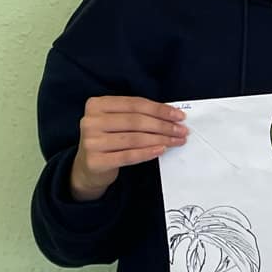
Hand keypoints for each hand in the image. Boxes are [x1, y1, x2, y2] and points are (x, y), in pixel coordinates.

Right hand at [69, 96, 186, 200]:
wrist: (89, 168)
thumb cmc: (109, 140)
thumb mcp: (117, 122)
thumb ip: (137, 115)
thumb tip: (172, 115)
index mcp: (96, 105)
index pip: (134, 104)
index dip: (159, 109)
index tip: (179, 116)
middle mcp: (90, 121)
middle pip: (136, 121)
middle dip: (163, 125)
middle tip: (182, 130)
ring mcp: (91, 142)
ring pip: (134, 139)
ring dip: (160, 139)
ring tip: (176, 141)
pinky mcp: (95, 161)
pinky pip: (128, 156)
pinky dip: (147, 153)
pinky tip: (161, 150)